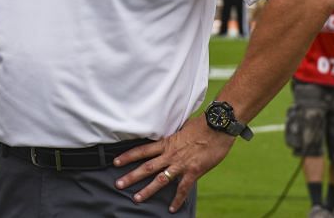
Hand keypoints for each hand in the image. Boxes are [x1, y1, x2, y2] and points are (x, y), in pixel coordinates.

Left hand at [113, 116, 234, 212]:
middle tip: (118, 184)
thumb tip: (167, 138)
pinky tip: (171, 209)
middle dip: (131, 176)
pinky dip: (177, 200)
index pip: (142, 150)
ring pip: (160, 179)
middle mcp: (170, 155)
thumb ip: (172, 137)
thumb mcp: (181, 128)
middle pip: (146, 167)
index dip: (127, 156)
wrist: (217, 127)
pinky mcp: (193, 172)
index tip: (115, 162)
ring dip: (147, 190)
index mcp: (166, 143)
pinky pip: (183, 188)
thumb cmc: (201, 125)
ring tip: (136, 198)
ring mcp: (181, 164)